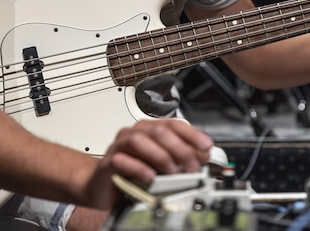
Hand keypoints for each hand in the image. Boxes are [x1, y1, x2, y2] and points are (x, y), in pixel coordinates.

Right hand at [85, 119, 213, 210]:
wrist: (103, 186)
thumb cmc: (133, 172)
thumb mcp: (161, 163)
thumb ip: (181, 157)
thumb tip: (202, 156)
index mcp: (150, 130)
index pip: (174, 124)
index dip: (192, 134)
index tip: (206, 146)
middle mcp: (135, 133)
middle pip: (159, 131)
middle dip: (180, 148)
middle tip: (192, 165)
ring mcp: (120, 146)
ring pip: (140, 140)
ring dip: (160, 155)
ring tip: (172, 170)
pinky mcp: (108, 162)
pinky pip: (122, 160)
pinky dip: (139, 168)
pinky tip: (150, 177)